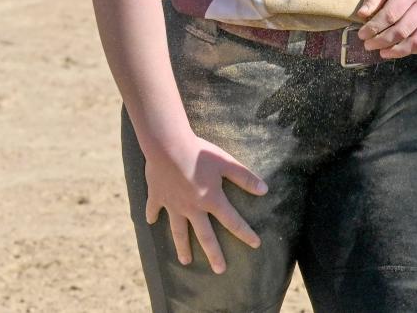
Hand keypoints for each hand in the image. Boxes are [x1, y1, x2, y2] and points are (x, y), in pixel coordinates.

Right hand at [143, 131, 267, 273]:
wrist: (168, 146)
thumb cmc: (200, 153)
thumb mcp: (226, 163)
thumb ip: (245, 178)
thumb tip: (264, 190)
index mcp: (210, 199)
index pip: (232, 220)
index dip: (245, 232)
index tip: (256, 244)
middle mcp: (192, 207)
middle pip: (205, 235)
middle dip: (213, 254)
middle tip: (219, 270)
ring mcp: (173, 204)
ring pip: (178, 231)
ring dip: (182, 246)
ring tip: (185, 261)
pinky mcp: (157, 196)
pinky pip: (154, 209)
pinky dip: (152, 215)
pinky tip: (151, 222)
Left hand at [355, 0, 416, 58]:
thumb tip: (362, 15)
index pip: (390, 15)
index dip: (374, 28)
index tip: (361, 34)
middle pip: (402, 30)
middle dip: (381, 41)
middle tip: (368, 45)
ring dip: (398, 51)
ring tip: (382, 52)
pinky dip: (415, 50)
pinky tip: (401, 49)